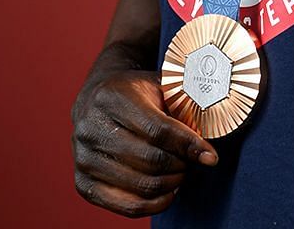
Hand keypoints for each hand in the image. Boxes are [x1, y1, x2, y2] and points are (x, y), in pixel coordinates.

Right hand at [72, 48, 218, 217]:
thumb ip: (186, 106)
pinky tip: (167, 192)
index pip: (157, 130)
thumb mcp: (159, 87)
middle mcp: (90, 126)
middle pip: (151, 160)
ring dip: (171, 184)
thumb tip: (210, 147)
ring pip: (142, 185)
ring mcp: (83, 156)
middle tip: (190, 162)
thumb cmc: (136, 94)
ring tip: (180, 173)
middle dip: (181, 166)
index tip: (211, 156)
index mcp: (110, 97)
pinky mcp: (82, 181)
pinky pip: (127, 206)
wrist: (98, 97)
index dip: (189, 145)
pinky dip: (155, 204)